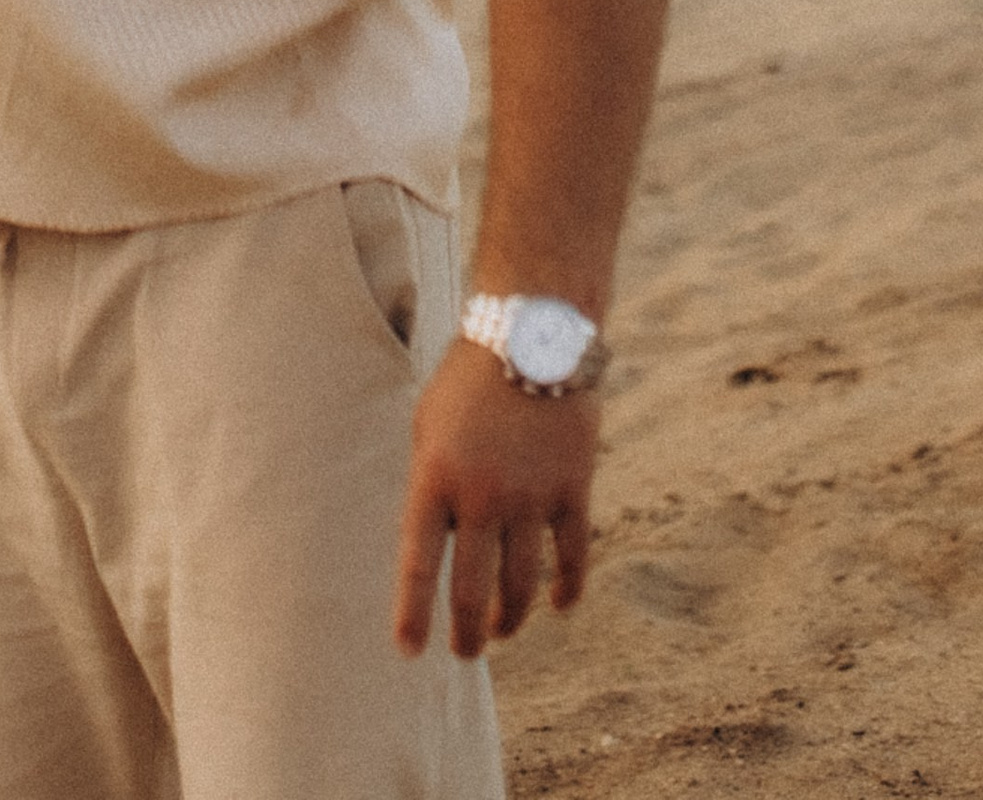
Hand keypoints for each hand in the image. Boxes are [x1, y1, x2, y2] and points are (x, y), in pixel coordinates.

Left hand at [393, 334, 595, 659]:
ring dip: (512, 617)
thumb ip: (432, 484)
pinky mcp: (572, 487)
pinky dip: (567, 588)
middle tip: (466, 652)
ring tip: (502, 631)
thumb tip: (440, 545)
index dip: (412, 614)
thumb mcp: (429, 425)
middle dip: (468, 632)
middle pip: (473, 589)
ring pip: (521, 583)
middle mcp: (481, 494)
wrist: (532, 330)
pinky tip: (559, 606)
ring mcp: (530, 494)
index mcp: (434, 476)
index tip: (410, 651)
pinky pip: (571, 555)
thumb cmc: (468, 378)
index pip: (417, 563)